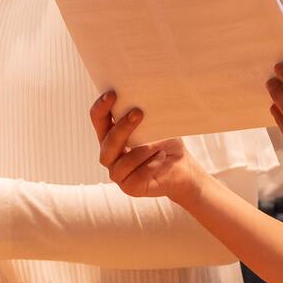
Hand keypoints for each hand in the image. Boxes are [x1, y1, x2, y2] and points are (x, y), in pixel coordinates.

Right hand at [90, 92, 204, 203]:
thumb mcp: (157, 124)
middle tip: (137, 112)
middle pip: (107, 143)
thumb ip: (146, 113)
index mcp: (113, 135)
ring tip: (157, 145)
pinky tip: (162, 157)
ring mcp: (120, 174)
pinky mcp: (131, 188)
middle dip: (121, 128)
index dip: (101, 108)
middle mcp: (112, 155)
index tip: (112, 94)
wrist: (183, 167)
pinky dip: (150, 165)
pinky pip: (135, 178)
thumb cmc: (167, 142)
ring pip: (120, 164)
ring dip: (140, 151)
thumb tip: (146, 95)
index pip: (99, 120)